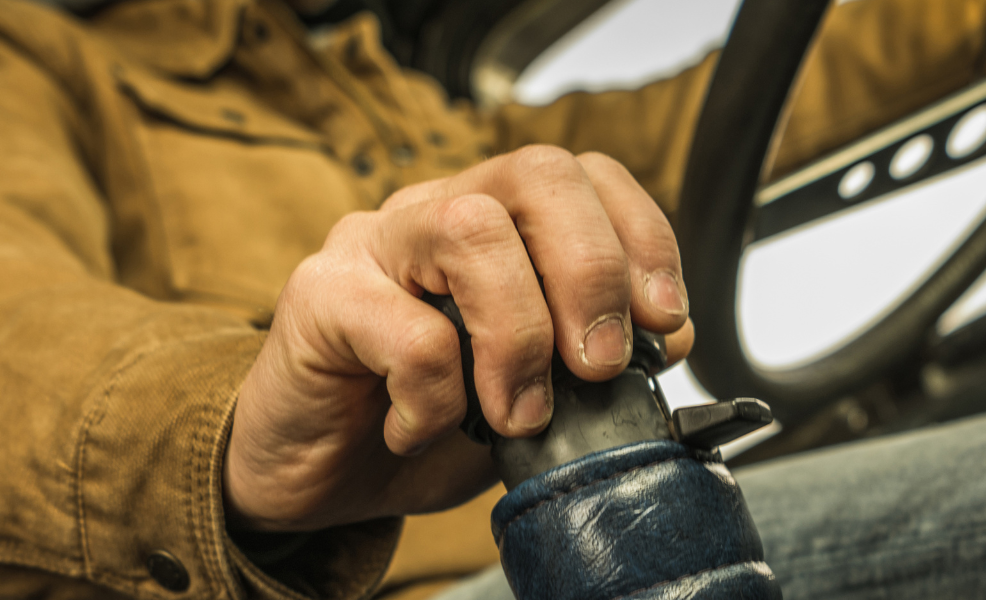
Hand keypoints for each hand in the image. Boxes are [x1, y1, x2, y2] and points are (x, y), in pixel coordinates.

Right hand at [226, 146, 694, 531]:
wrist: (317, 477)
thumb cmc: (422, 420)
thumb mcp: (532, 393)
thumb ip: (592, 359)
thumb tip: (669, 335)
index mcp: (497, 221)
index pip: (584, 176)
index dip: (640, 236)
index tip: (663, 319)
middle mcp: (435, 212)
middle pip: (536, 175)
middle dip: (592, 271)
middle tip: (598, 365)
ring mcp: (373, 245)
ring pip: (470, 232)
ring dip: (519, 333)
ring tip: (518, 415)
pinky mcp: (317, 297)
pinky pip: (405, 330)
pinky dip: (434, 397)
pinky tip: (419, 433)